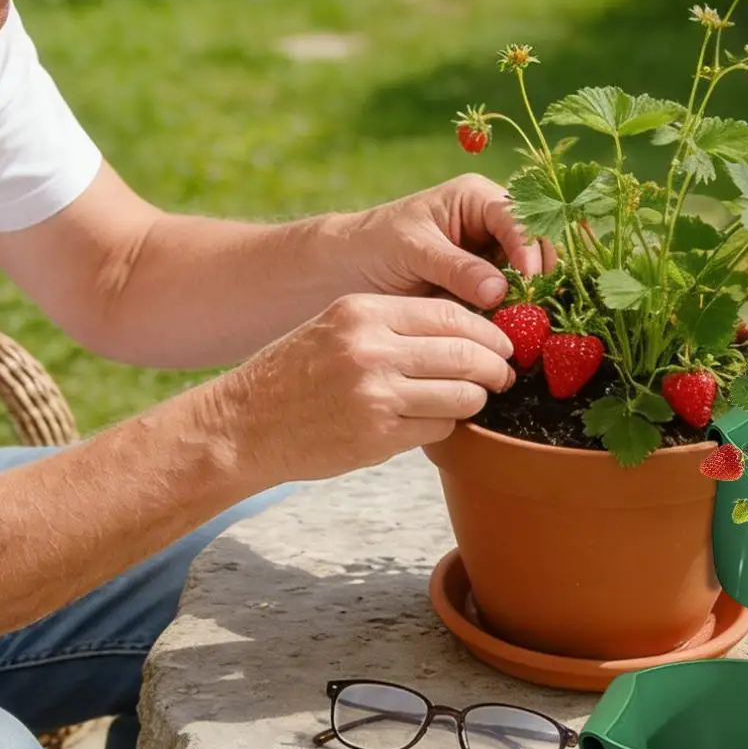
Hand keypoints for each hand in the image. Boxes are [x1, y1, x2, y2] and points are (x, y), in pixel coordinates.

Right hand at [215, 293, 516, 483]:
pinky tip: (430, 422)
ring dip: (475, 400)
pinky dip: (445, 426)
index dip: (487, 330)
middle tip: (503, 376)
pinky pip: (438, 428)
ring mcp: (375, 394)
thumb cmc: (294, 375)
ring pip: (461, 395)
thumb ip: (393, 325)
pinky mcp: (377, 436)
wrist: (244, 425)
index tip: (501, 343)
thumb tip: (466, 331)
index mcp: (363, 311)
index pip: (450, 313)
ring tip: (470, 400)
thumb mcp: (337, 327)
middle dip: (495, 367)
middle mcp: (371, 349)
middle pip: (465, 354)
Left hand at [348, 175, 555, 310]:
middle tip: (538, 306)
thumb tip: (499, 291)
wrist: (348, 271)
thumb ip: (455, 267)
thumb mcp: (412, 250)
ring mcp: (494, 258)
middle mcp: (493, 224)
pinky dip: (522, 316)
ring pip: (533, 276)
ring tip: (533, 324)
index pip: (518, 216)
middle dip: (541, 274)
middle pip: (537, 244)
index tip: (528, 279)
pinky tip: (523, 333)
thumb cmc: (375, 246)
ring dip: (536, 298)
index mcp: (476, 199)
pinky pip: (516, 301)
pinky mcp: (490, 289)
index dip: (528, 245)